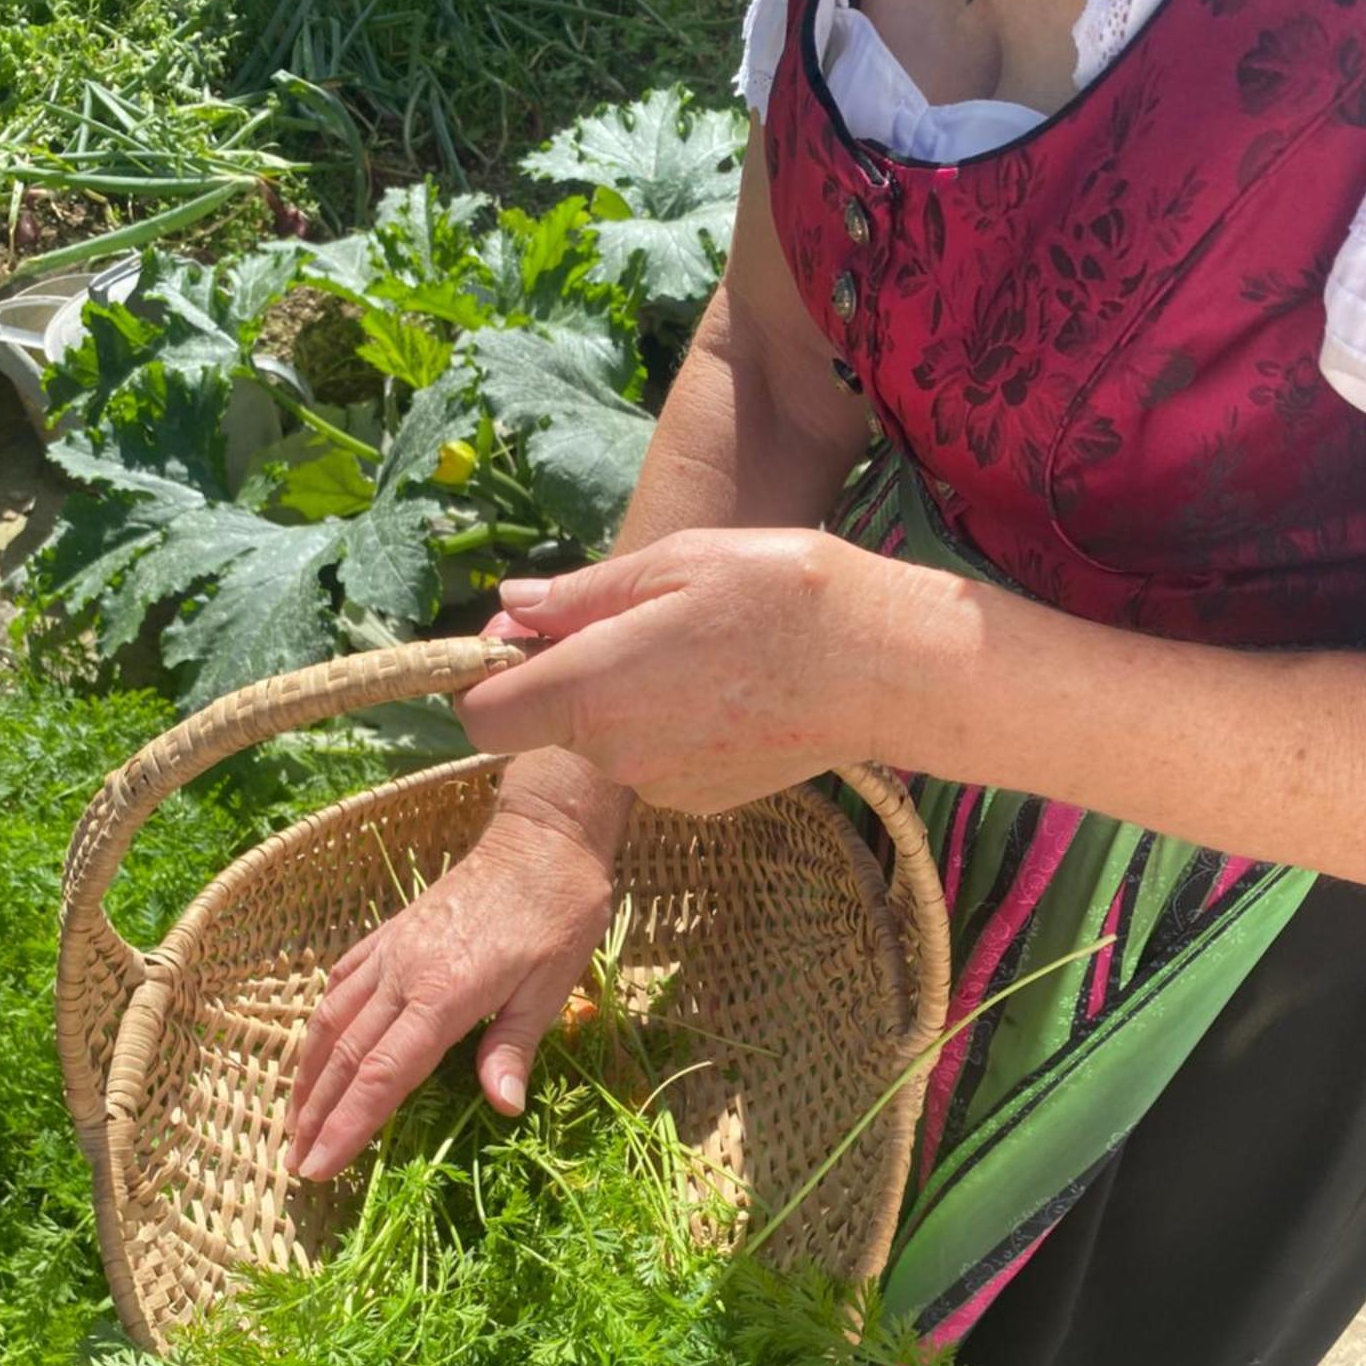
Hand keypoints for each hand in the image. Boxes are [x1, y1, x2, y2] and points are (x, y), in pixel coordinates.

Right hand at [284, 812, 616, 1181]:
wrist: (542, 839)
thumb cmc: (559, 913)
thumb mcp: (552, 986)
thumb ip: (515, 1046)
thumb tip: (503, 1107)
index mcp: (444, 994)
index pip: (382, 1075)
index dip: (347, 1126)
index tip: (318, 1166)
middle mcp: (404, 973)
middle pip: (345, 1055)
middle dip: (315, 1114)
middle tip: (296, 1163)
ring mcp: (392, 950)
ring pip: (332, 1018)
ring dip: (309, 1073)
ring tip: (293, 1118)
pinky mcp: (392, 933)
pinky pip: (343, 981)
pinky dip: (323, 1020)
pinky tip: (318, 1045)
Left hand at [457, 529, 897, 811]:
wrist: (884, 667)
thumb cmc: (780, 594)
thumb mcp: (672, 562)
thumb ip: (578, 596)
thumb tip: (510, 607)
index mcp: (592, 690)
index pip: (481, 716)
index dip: (486, 677)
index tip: (523, 639)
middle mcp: (616, 754)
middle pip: (549, 723)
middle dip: (572, 675)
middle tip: (639, 617)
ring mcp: (660, 787)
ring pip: (607, 740)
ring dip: (628, 699)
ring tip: (699, 647)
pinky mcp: (701, 802)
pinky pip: (656, 760)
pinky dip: (672, 727)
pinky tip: (728, 689)